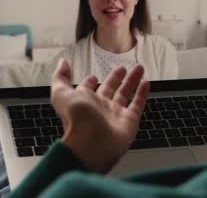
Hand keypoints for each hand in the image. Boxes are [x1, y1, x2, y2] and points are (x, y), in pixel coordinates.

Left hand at [50, 59, 149, 173]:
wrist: (91, 143)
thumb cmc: (75, 120)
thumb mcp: (61, 93)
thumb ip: (60, 77)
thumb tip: (62, 63)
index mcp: (83, 102)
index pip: (87, 90)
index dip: (90, 82)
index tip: (94, 76)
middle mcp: (99, 109)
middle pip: (110, 89)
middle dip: (115, 78)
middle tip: (122, 68)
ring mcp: (115, 115)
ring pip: (125, 94)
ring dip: (132, 80)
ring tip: (138, 68)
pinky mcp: (129, 121)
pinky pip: (137, 104)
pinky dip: (142, 93)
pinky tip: (146, 83)